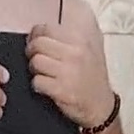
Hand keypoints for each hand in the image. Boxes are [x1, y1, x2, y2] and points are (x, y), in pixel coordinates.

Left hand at [27, 14, 114, 129]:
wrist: (101, 105)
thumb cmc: (93, 76)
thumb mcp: (92, 47)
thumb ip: (74, 32)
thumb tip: (44, 27)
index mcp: (81, 40)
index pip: (46, 29)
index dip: (35, 36)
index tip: (35, 43)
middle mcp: (75, 53)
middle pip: (38, 44)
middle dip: (32, 52)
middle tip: (36, 60)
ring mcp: (68, 72)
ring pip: (35, 62)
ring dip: (35, 70)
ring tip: (43, 73)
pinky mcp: (61, 90)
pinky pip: (37, 81)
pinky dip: (37, 85)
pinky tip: (46, 87)